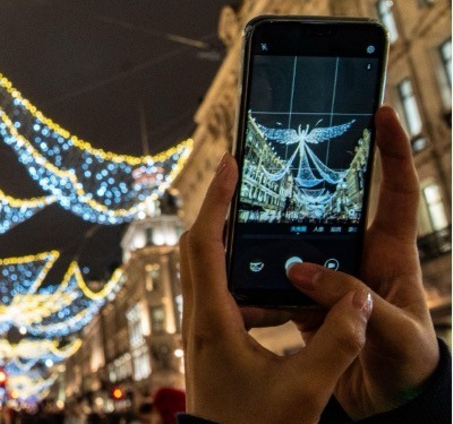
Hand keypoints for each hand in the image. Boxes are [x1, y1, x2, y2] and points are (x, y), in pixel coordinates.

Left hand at [181, 154, 372, 423]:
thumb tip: (358, 294)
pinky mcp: (209, 343)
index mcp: (211, 320)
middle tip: (240, 178)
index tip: (229, 165)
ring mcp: (199, 331)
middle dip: (217, 208)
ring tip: (256, 218)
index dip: (216, 201)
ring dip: (225, 239)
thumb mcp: (307, 389)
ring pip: (204, 269)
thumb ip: (336, 342)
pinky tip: (270, 282)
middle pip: (196, 247)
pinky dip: (236, 273)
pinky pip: (216, 292)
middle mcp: (197, 319)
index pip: (205, 244)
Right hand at [242, 106, 439, 418]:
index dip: (393, 149)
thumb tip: (302, 272)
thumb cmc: (412, 364)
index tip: (379, 113)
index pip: (396, 190)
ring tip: (243, 227)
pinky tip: (241, 290)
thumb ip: (354, 302)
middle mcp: (358, 257)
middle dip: (303, 188)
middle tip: (278, 162)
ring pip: (295, 246)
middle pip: (330, 210)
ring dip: (271, 242)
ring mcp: (332, 278)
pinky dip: (258, 287)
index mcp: (391, 254)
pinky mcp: (309, 304)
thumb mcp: (397, 333)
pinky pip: (278, 285)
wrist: (391, 404)